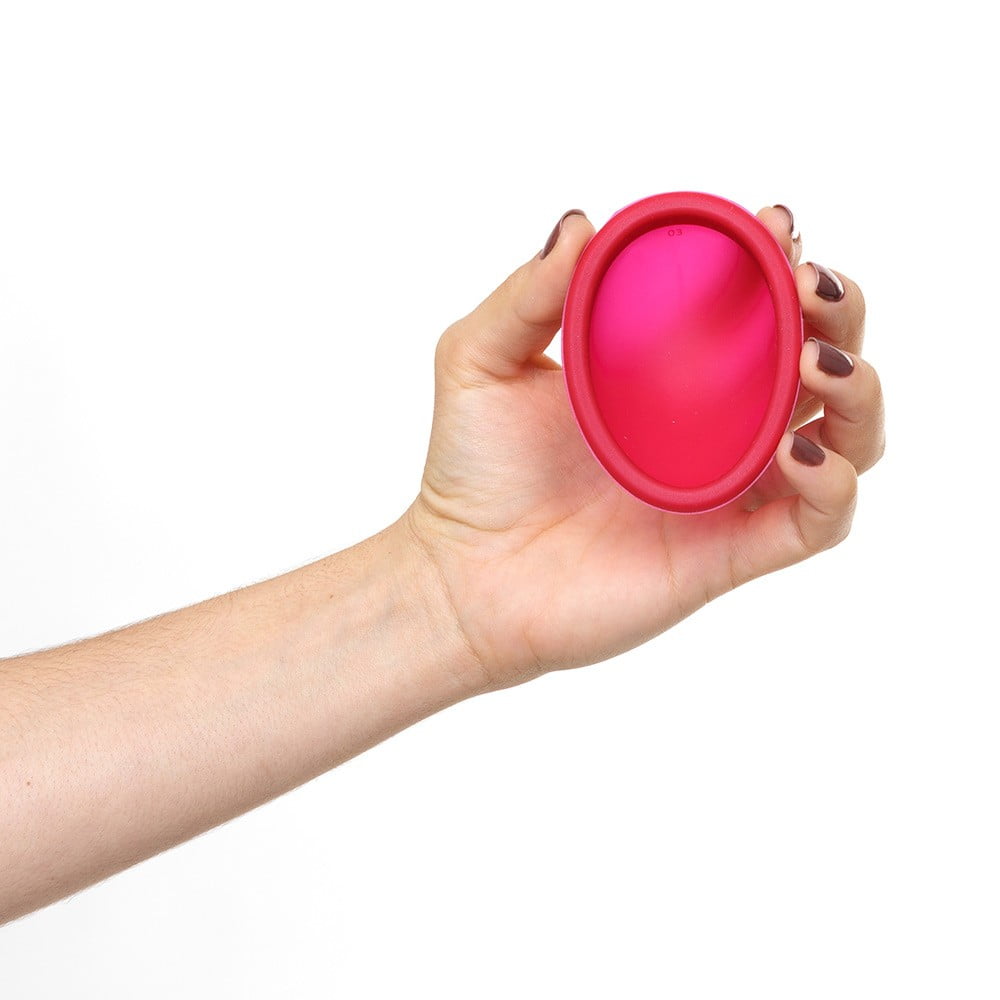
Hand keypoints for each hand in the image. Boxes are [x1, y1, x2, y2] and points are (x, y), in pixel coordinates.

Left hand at [403, 205, 884, 690]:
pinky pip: (819, 520)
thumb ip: (529, 293)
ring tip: (815, 362)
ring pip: (849, 438)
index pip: (754, 309)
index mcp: (669, 375)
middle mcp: (714, 429)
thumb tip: (581, 224)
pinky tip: (796, 450)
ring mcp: (729, 491)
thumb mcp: (481, 361)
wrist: (463, 576)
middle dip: (839, 314)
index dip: (781, 262)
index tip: (774, 226)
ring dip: (859, 390)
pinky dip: (833, 483)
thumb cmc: (470, 471)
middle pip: (822, 362)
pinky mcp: (731, 554)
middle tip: (809, 287)